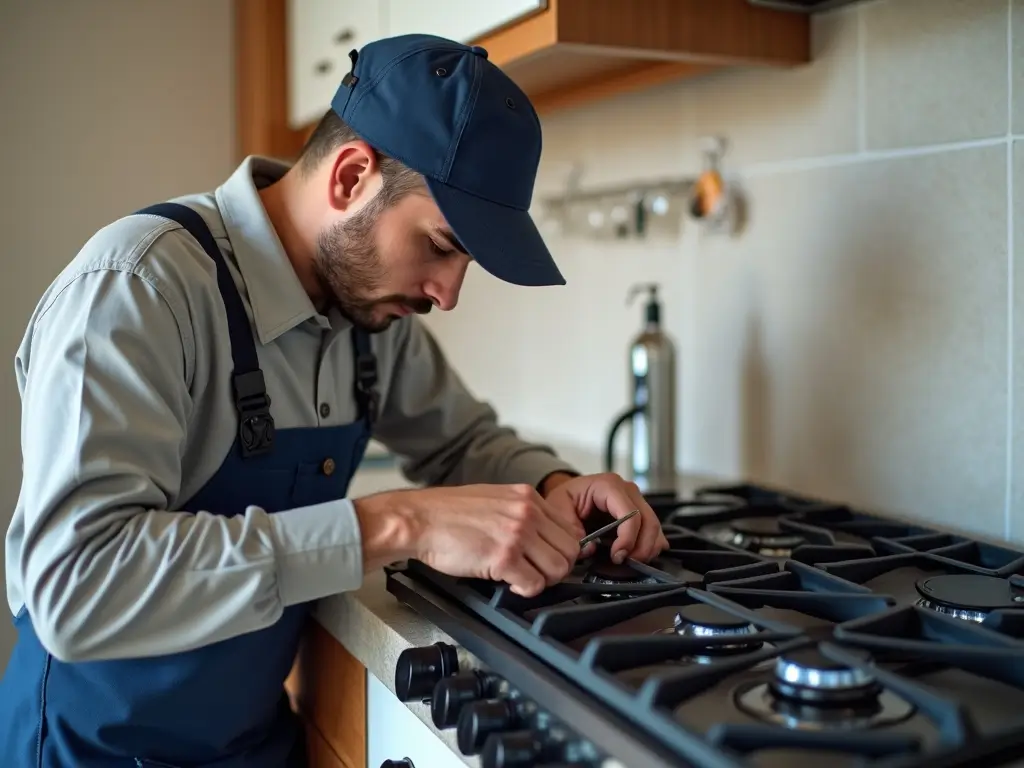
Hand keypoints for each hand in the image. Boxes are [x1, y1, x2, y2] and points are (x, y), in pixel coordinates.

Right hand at [354, 484, 584, 596]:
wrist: (419, 520)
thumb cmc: (448, 513)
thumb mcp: (494, 499)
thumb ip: (521, 511)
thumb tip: (542, 534)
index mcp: (526, 496)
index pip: (570, 528)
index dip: (561, 548)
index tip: (548, 558)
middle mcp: (527, 512)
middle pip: (570, 550)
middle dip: (556, 567)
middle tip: (537, 572)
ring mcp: (517, 534)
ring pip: (558, 568)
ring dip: (543, 580)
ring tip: (523, 578)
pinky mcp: (503, 557)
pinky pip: (534, 584)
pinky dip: (524, 590)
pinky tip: (509, 584)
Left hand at [542, 473, 668, 563]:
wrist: (568, 495)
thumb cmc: (564, 500)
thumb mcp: (559, 511)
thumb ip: (573, 532)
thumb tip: (592, 549)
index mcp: (608, 485)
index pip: (630, 513)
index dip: (627, 538)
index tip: (617, 557)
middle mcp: (627, 489)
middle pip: (648, 520)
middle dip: (640, 547)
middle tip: (624, 563)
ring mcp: (636, 500)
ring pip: (654, 527)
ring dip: (647, 549)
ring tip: (629, 562)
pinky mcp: (640, 512)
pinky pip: (654, 530)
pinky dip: (650, 546)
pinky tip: (639, 556)